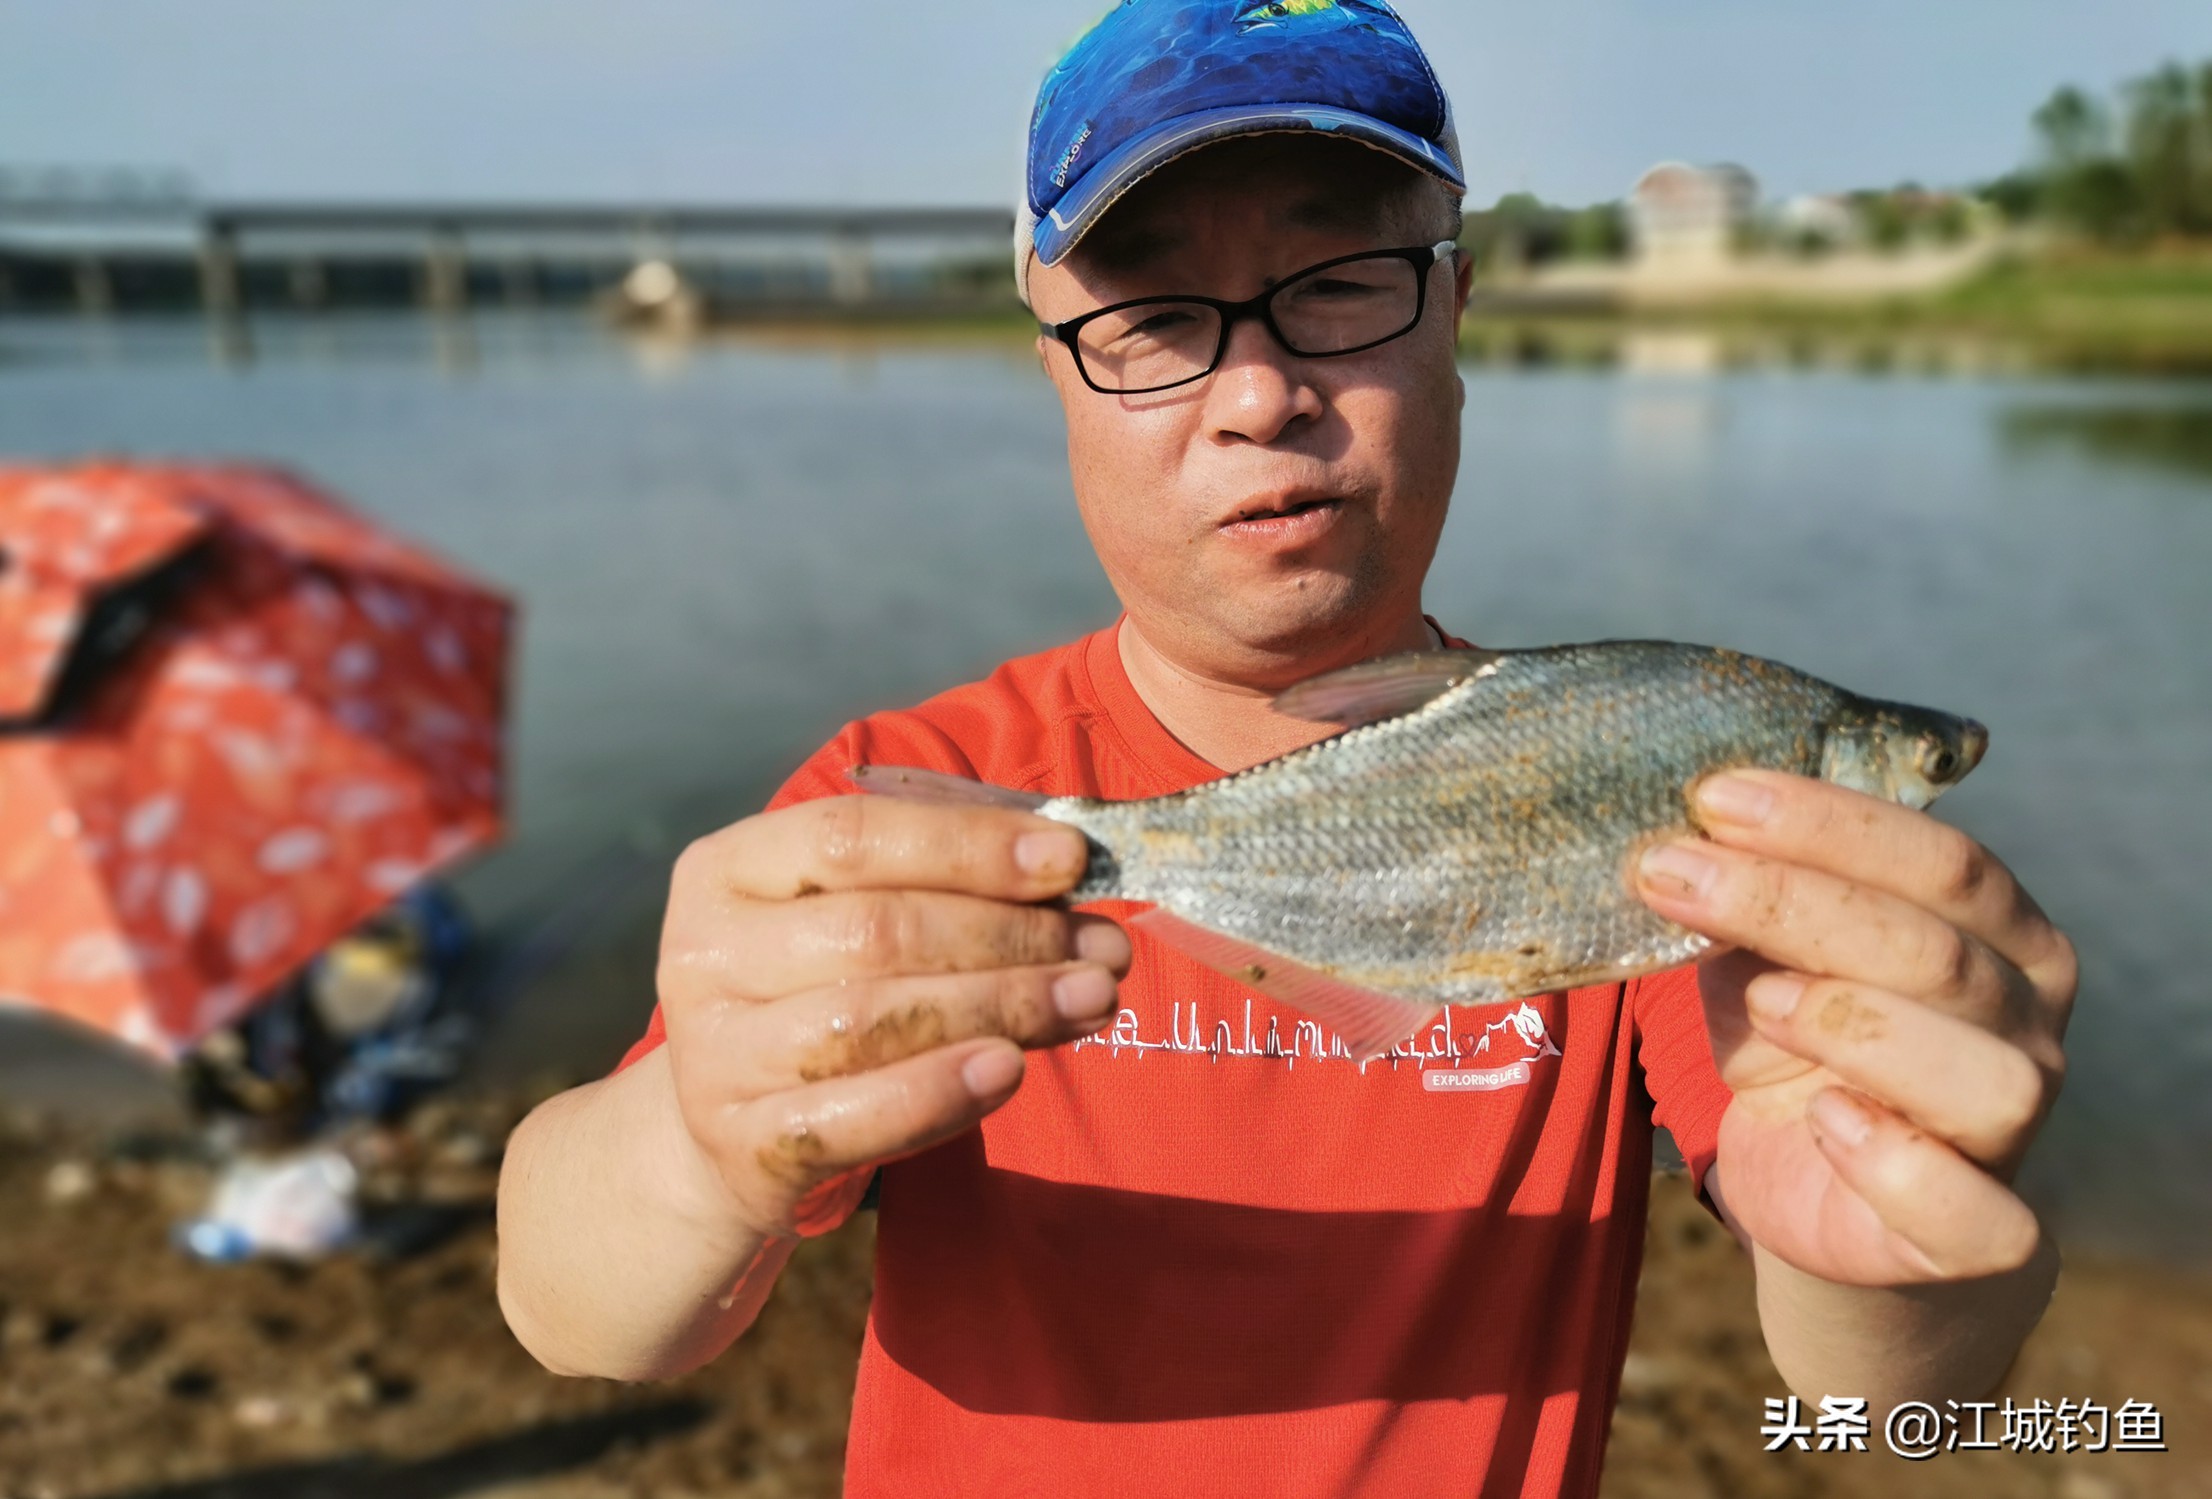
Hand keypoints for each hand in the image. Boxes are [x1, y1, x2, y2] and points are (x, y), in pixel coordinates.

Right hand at [655, 795, 1130, 1238]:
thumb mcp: (851, 919)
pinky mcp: (745, 1145)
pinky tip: (1013, 1068)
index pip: (851, 836)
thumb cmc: (819, 993)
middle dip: (1009, 934)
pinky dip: (944, 1091)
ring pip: (873, 1020)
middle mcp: (705, 956)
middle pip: (875, 930)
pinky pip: (859, 1116)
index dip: (967, 844)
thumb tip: (1069, 875)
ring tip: (1089, 998)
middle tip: (1103, 948)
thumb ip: (941, 887)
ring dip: (1000, 1005)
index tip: (1069, 859)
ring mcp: (717, 1056)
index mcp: (728, 870)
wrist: (731, 1134)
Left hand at [1635, 770, 2075, 1285]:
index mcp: (1999, 932)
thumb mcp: (1759, 961)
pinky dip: (1898, 1162)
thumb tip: (1675, 847)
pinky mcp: (1982, 1234)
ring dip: (1854, 1023)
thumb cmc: (1795, 1049)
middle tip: (1670, 875)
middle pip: (1935, 949)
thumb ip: (1743, 911)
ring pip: (1984, 1074)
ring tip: (1759, 1002)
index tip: (1712, 797)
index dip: (1825, 823)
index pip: (1940, 858)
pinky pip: (1981, 1214)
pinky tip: (1823, 1118)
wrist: (1823, 1197)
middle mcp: (2028, 1022)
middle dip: (1790, 901)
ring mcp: (2016, 1131)